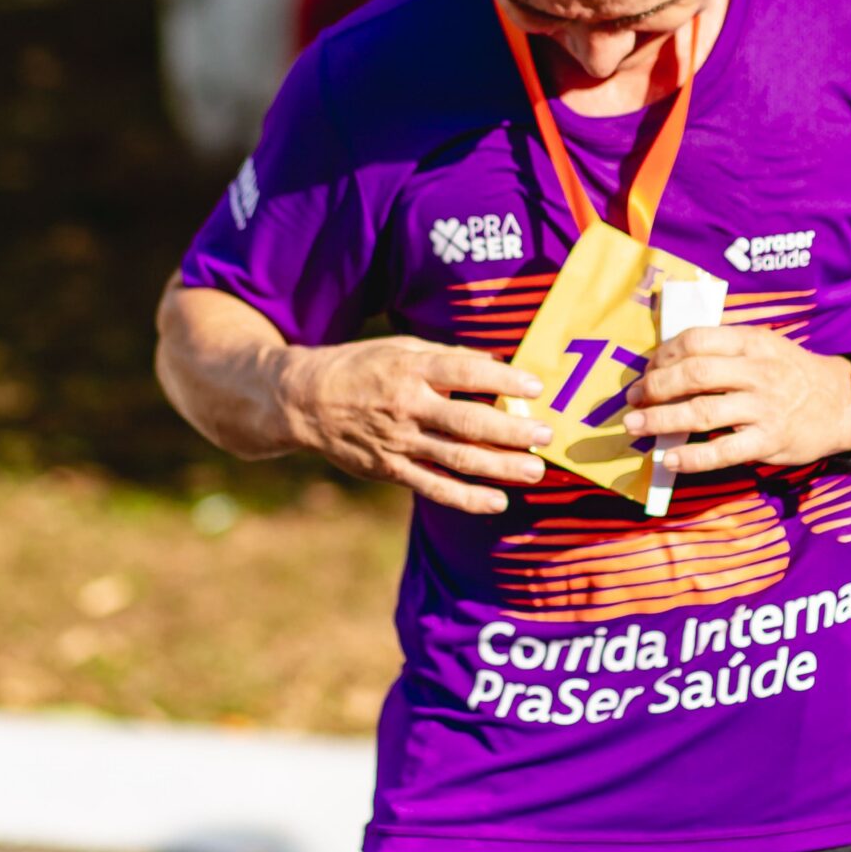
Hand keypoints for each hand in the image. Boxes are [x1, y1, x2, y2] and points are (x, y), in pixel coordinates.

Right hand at [292, 338, 549, 515]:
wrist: (305, 402)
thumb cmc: (361, 368)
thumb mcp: (399, 349)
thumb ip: (446, 357)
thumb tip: (495, 362)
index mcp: (409, 369)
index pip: (464, 371)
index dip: (502, 377)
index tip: (535, 385)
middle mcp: (406, 406)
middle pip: (467, 421)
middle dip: (511, 430)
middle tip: (545, 436)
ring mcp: (398, 442)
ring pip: (456, 458)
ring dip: (499, 467)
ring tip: (534, 471)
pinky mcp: (390, 470)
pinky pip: (434, 487)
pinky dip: (467, 498)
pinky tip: (497, 502)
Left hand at [622, 329, 850, 474]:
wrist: (844, 403)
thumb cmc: (792, 373)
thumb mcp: (764, 345)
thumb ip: (725, 348)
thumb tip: (669, 357)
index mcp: (751, 342)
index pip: (697, 340)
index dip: (664, 354)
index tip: (648, 369)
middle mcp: (756, 372)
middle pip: (694, 374)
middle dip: (655, 386)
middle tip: (633, 399)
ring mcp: (763, 408)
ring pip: (703, 412)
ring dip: (661, 419)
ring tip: (636, 426)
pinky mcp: (769, 441)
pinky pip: (724, 451)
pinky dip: (693, 457)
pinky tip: (670, 459)